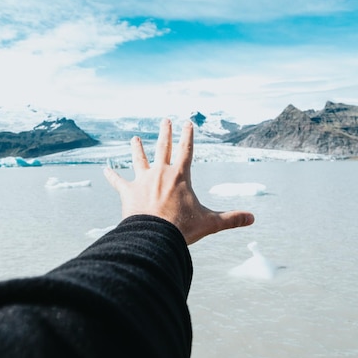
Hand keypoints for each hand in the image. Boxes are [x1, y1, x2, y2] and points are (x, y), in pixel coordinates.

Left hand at [103, 118, 254, 244]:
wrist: (154, 236)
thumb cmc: (182, 228)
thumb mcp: (210, 222)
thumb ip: (231, 218)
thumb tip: (253, 218)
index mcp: (180, 176)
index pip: (186, 150)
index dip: (188, 135)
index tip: (188, 122)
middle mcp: (161, 173)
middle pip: (163, 147)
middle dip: (165, 133)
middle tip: (164, 120)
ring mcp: (143, 181)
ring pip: (139, 159)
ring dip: (137, 149)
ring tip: (134, 138)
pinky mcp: (128, 192)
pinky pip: (118, 181)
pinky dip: (111, 175)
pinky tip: (105, 169)